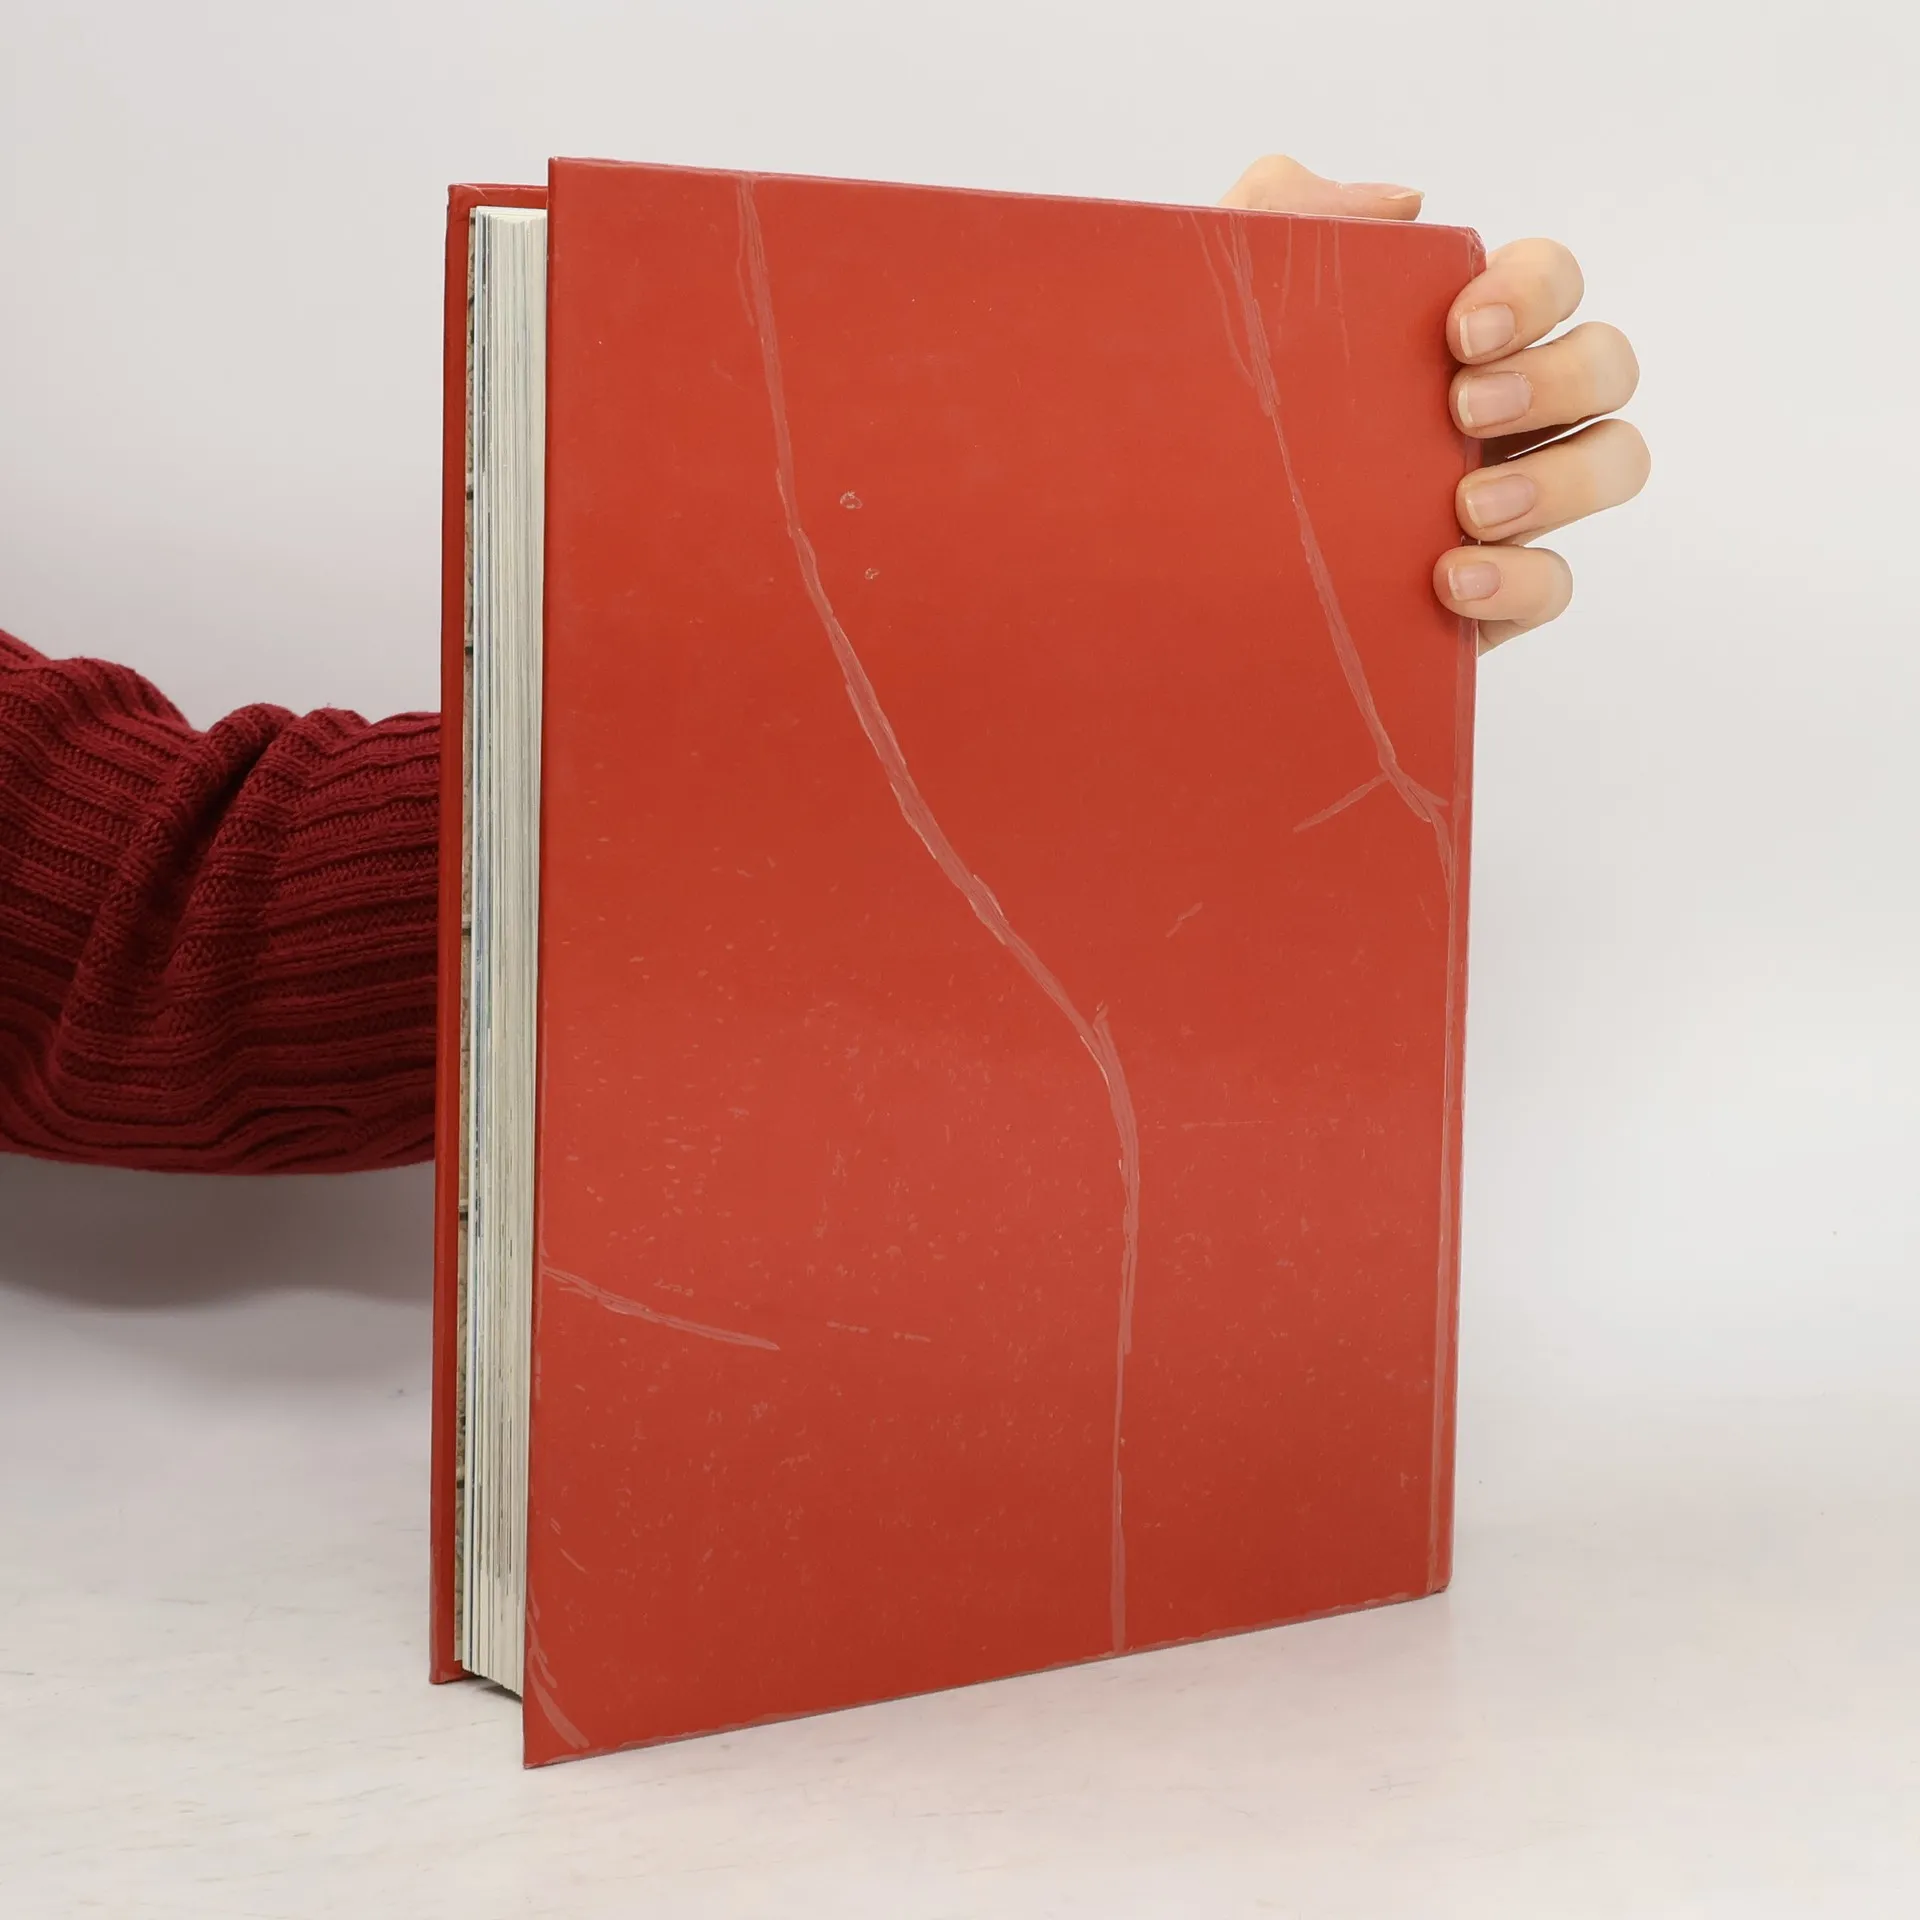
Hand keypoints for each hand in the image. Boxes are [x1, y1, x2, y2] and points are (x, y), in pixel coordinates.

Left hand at [1221, 156, 1648, 651]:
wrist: (1146, 562)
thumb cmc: (1196, 419)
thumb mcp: (1216, 305)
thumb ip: (1284, 214)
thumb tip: (1403, 207)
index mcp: (1451, 338)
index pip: (1547, 280)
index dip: (1533, 291)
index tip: (1460, 331)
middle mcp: (1497, 413)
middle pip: (1605, 366)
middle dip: (1558, 377)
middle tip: (1463, 410)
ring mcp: (1501, 505)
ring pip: (1612, 463)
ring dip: (1562, 478)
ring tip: (1468, 508)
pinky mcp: (1484, 596)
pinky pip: (1554, 584)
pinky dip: (1522, 579)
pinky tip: (1452, 580)